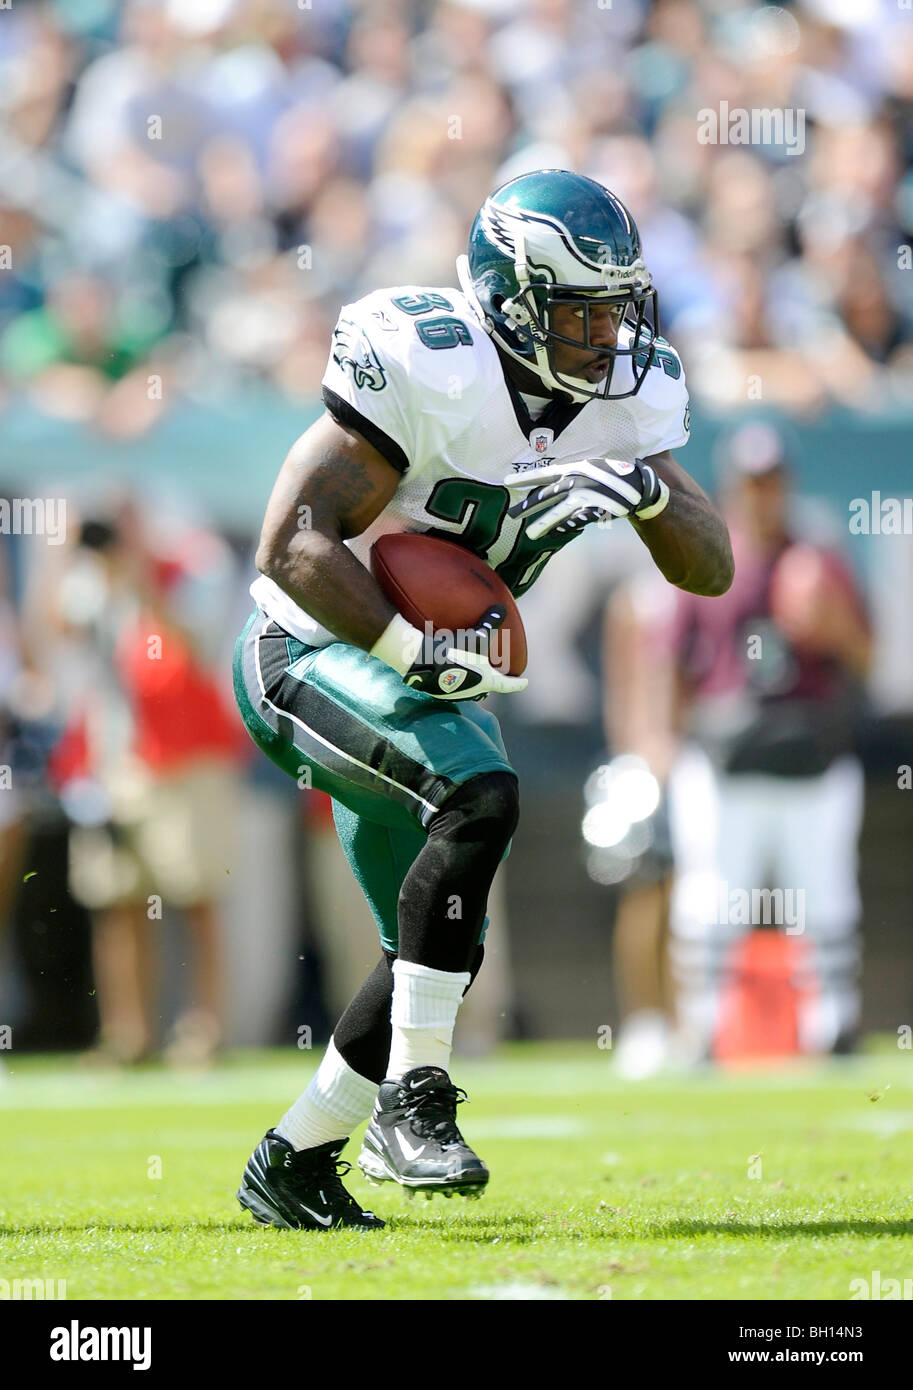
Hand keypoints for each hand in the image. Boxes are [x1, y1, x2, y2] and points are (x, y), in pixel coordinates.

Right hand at [403, 605, 527, 700]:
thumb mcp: (475, 635)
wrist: (424, 662)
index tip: (525, 683)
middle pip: (488, 689)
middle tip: (497, 678)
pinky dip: (455, 681)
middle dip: (493, 684)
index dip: (517, 683)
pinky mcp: (439, 692)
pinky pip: (452, 688)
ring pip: (470, 691)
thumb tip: (502, 609)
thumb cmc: (454, 650)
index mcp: (487, 681)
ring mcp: (456, 694)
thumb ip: (489, 622)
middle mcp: (473, 691)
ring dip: (474, 684)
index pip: (507, 685)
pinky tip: (450, 673)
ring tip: (474, 675)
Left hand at [505, 457, 669, 539]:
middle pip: (547, 494)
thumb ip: (573, 476)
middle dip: (528, 505)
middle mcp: (577, 480)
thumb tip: (554, 484)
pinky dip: (566, 527)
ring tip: (531, 534)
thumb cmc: (613, 474)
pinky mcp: (596, 508)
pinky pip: (577, 520)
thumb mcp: (591, 469)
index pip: (544, 473)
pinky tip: (555, 535)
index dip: (525, 477)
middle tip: (512, 515)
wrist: (639, 483)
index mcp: (574, 468)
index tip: (507, 481)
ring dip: (545, 523)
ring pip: (560, 511)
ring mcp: (587, 495)